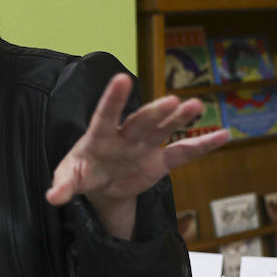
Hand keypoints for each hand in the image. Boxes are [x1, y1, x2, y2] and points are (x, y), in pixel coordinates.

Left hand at [46, 73, 229, 207]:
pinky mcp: (159, 161)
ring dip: (180, 118)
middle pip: (141, 121)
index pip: (105, 114)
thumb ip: (63, 185)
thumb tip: (52, 197)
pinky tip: (223, 135)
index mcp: (99, 136)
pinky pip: (183, 152)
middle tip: (171, 101)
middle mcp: (125, 135)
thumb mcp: (69, 179)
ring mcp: (144, 146)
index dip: (113, 99)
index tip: (122, 78)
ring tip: (196, 105)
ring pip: (164, 129)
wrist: (101, 185)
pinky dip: (202, 145)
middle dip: (155, 112)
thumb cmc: (82, 173)